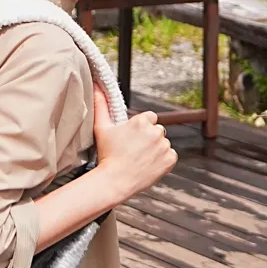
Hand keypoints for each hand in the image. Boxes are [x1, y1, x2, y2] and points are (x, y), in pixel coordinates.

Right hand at [90, 83, 175, 204]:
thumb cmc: (106, 154)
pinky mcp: (170, 159)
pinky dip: (163, 160)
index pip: (150, 118)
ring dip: (156, 148)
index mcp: (141, 121)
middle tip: (134, 150)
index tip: (132, 137)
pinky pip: (170, 155)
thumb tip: (96, 85)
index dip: (141, 128)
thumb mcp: (101, 128)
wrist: (115, 181)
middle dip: (149, 137)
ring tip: (140, 158)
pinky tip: (149, 164)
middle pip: (157, 130)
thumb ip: (101, 104)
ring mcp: (164, 146)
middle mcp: (155, 132)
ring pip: (163, 143)